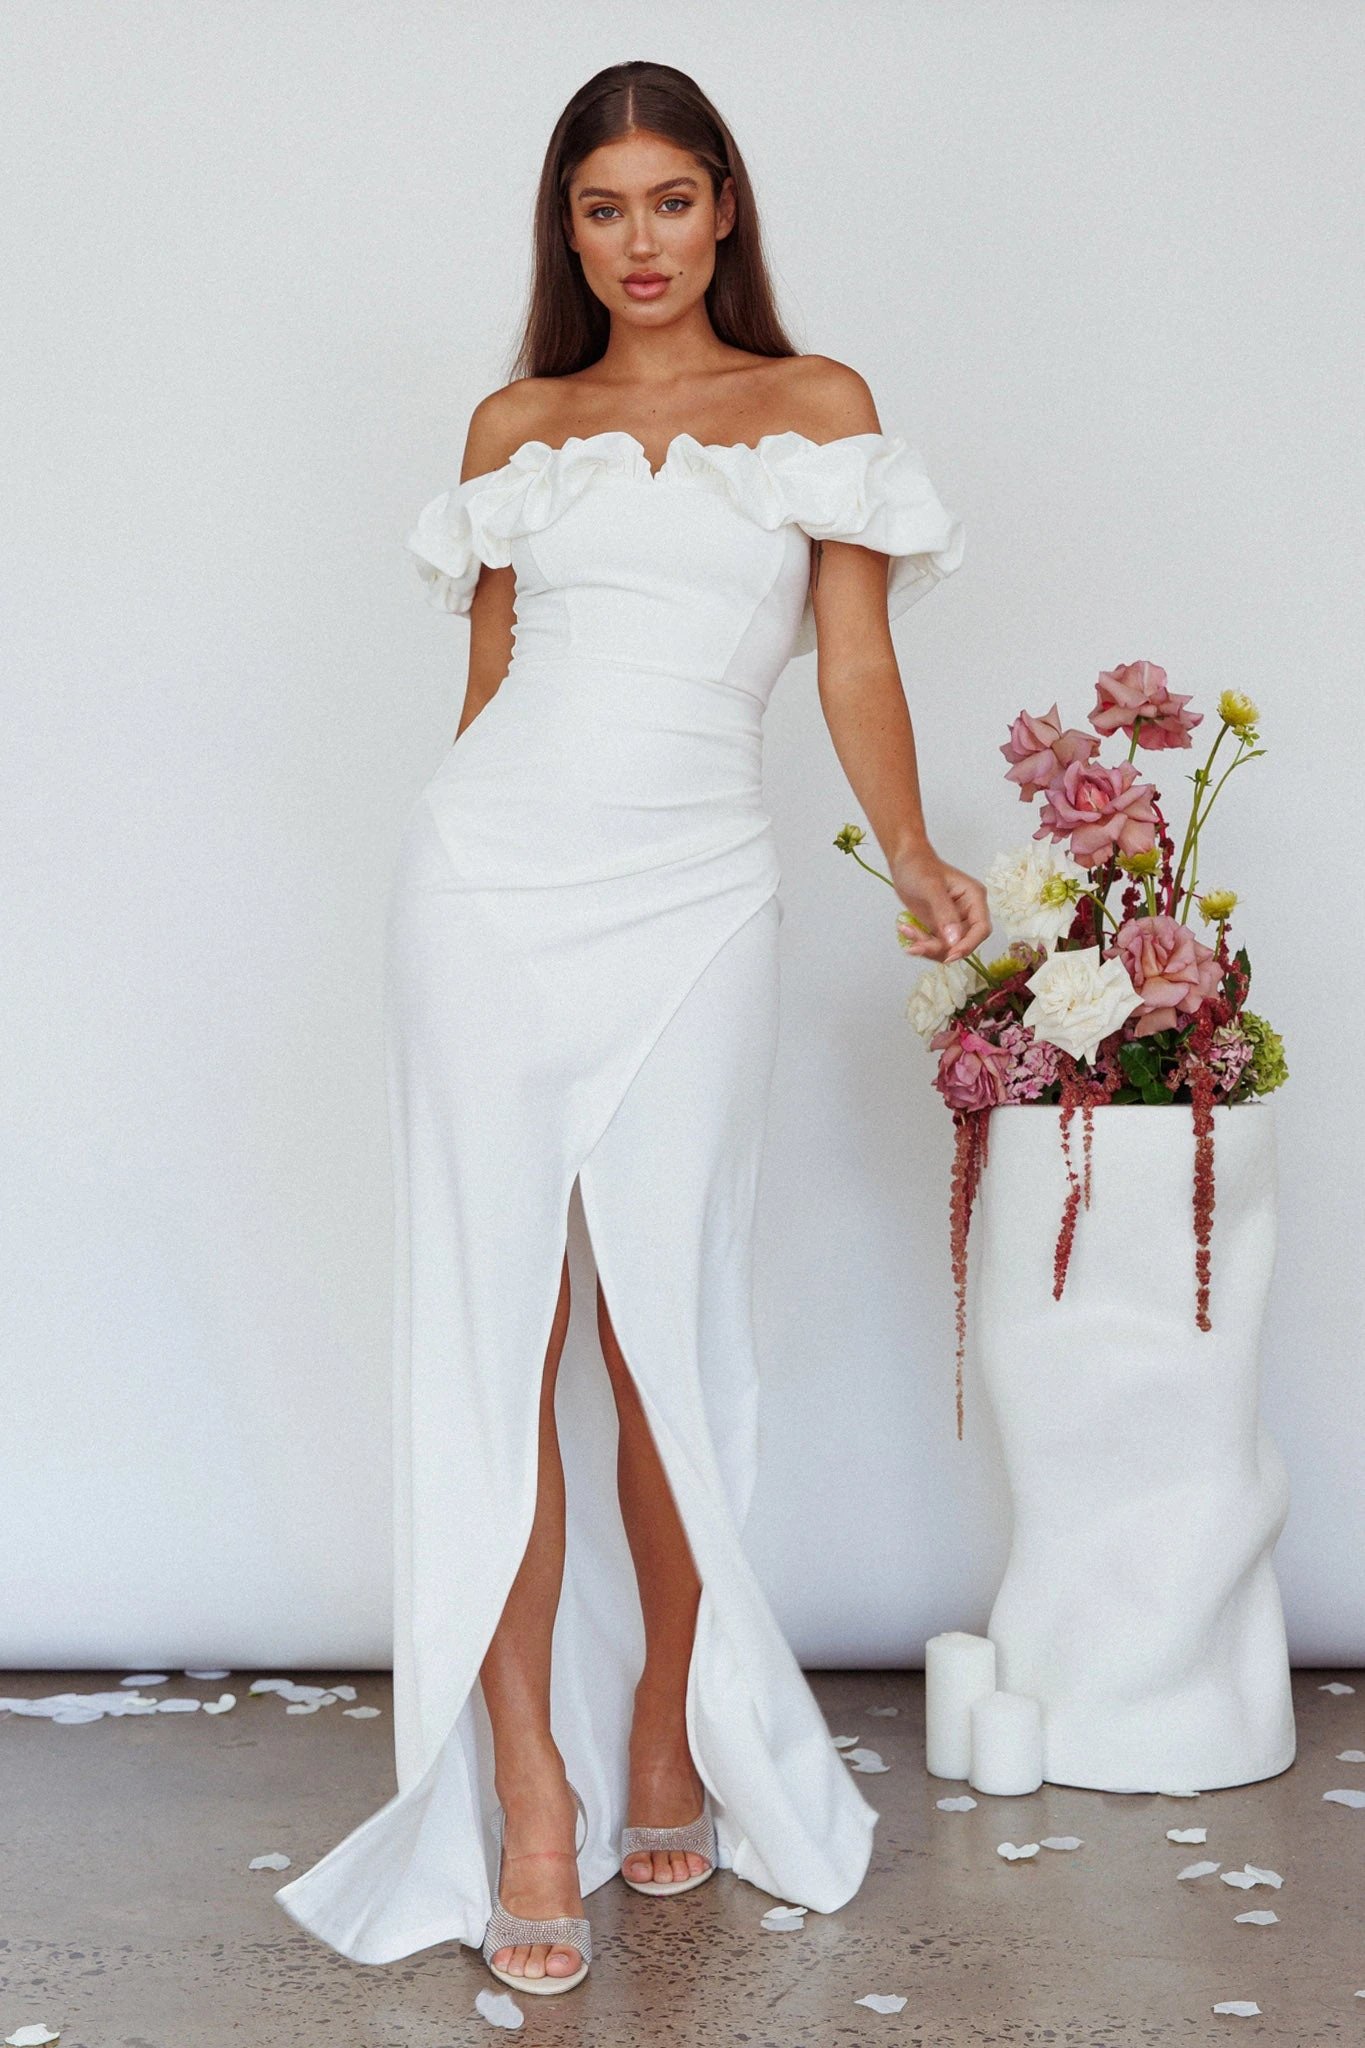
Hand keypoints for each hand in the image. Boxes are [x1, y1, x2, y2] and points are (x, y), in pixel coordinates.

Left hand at [889, 846, 991, 962]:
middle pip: (963, 943)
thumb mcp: (932, 888)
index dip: (969, 945)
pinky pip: (934, 944)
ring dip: (927, 946)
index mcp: (974, 898)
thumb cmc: (919, 866)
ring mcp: (954, 921)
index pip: (981, 929)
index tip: (951, 955)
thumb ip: (944, 913)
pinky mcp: (940, 927)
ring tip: (907, 931)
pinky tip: (905, 929)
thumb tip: (954, 940)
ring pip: (947, 947)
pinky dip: (920, 942)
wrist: (904, 862)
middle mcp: (968, 912)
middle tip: (918, 946)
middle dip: (940, 948)